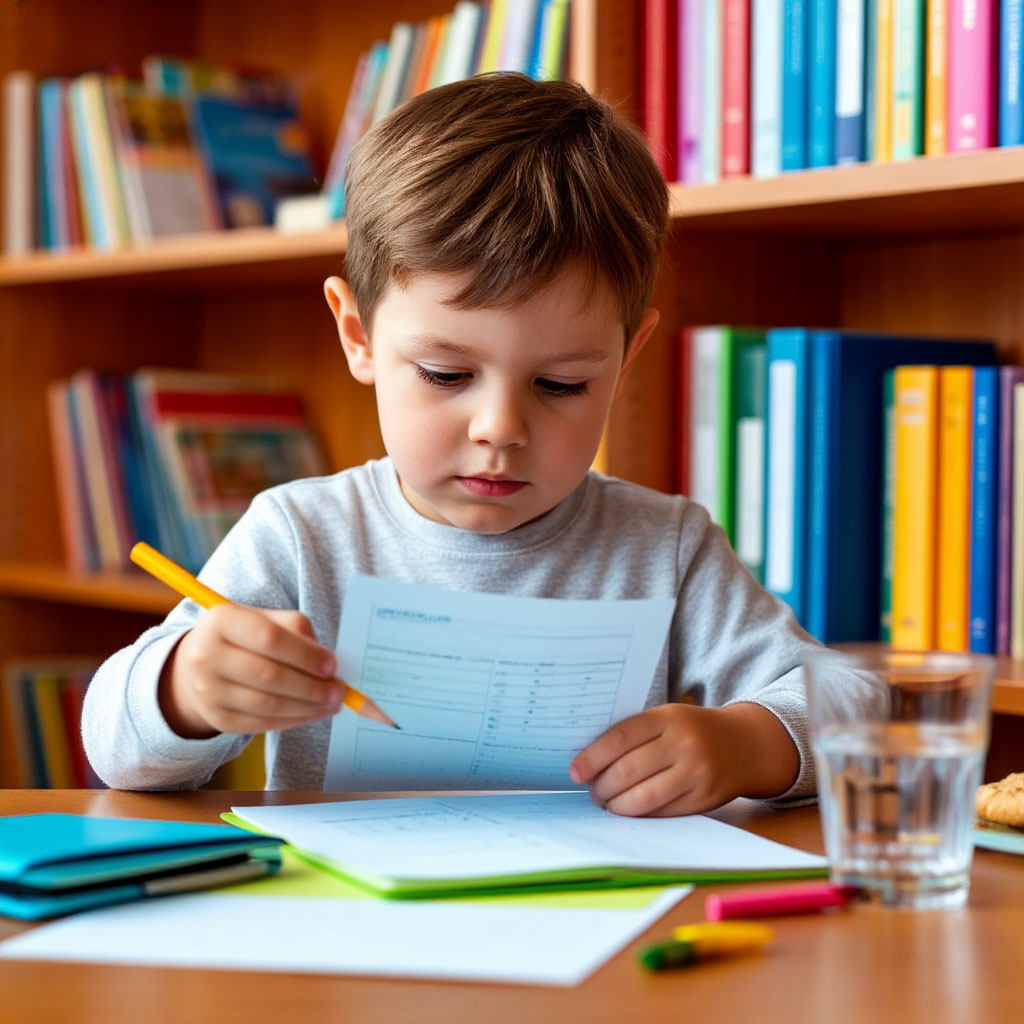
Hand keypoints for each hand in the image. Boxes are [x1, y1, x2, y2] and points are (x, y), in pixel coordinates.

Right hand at [158, 604, 341, 738]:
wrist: (200, 666)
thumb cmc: (244, 637)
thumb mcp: (265, 619)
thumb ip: (296, 630)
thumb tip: (327, 662)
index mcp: (221, 620)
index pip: (269, 638)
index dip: (305, 654)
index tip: (332, 666)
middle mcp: (206, 656)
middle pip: (269, 675)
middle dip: (311, 686)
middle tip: (339, 691)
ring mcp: (208, 691)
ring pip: (267, 704)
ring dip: (307, 707)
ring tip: (332, 703)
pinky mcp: (217, 718)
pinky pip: (262, 723)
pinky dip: (293, 720)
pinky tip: (313, 713)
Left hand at [568, 702, 798, 816]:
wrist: (746, 744)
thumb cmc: (693, 730)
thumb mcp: (667, 718)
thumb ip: (635, 733)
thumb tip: (589, 761)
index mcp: (668, 717)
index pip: (620, 739)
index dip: (592, 758)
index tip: (574, 772)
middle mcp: (684, 744)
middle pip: (628, 771)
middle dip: (601, 787)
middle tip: (591, 791)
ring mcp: (697, 773)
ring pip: (643, 798)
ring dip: (617, 805)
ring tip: (607, 803)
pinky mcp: (705, 799)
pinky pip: (663, 813)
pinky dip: (640, 815)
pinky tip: (630, 810)